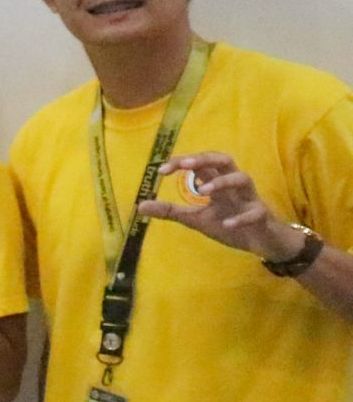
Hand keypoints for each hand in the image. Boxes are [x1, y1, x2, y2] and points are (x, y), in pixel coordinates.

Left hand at [142, 153, 304, 259]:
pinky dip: (241, 217)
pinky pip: (255, 213)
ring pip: (243, 179)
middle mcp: (234, 186)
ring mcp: (249, 199)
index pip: (201, 164)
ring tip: (203, 190)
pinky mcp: (262, 216)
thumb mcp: (196, 219)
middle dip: (205, 158)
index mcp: (218, 184)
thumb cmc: (230, 224)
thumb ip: (171, 211)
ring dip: (223, 182)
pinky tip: (227, 224)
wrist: (262, 243)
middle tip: (185, 164)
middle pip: (225, 160)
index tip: (160, 170)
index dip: (182, 162)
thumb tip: (140, 206)